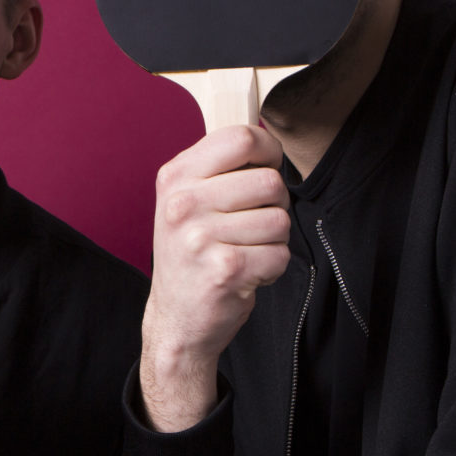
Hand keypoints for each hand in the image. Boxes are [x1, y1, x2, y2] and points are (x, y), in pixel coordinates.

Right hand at [140, 125, 291, 430]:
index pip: (241, 138)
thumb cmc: (191, 254)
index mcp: (175, 177)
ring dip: (273, 240)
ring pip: (279, 219)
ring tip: (245, 250)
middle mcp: (182, 204)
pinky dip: (272, 267)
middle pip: (269, 181)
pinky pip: (280, 254)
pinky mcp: (224, 270)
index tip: (264, 169)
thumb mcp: (187, 200)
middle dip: (273, 204)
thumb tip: (265, 138)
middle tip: (250, 225)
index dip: (268, 153)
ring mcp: (200, 238)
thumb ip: (218, 167)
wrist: (176, 318)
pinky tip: (246, 273)